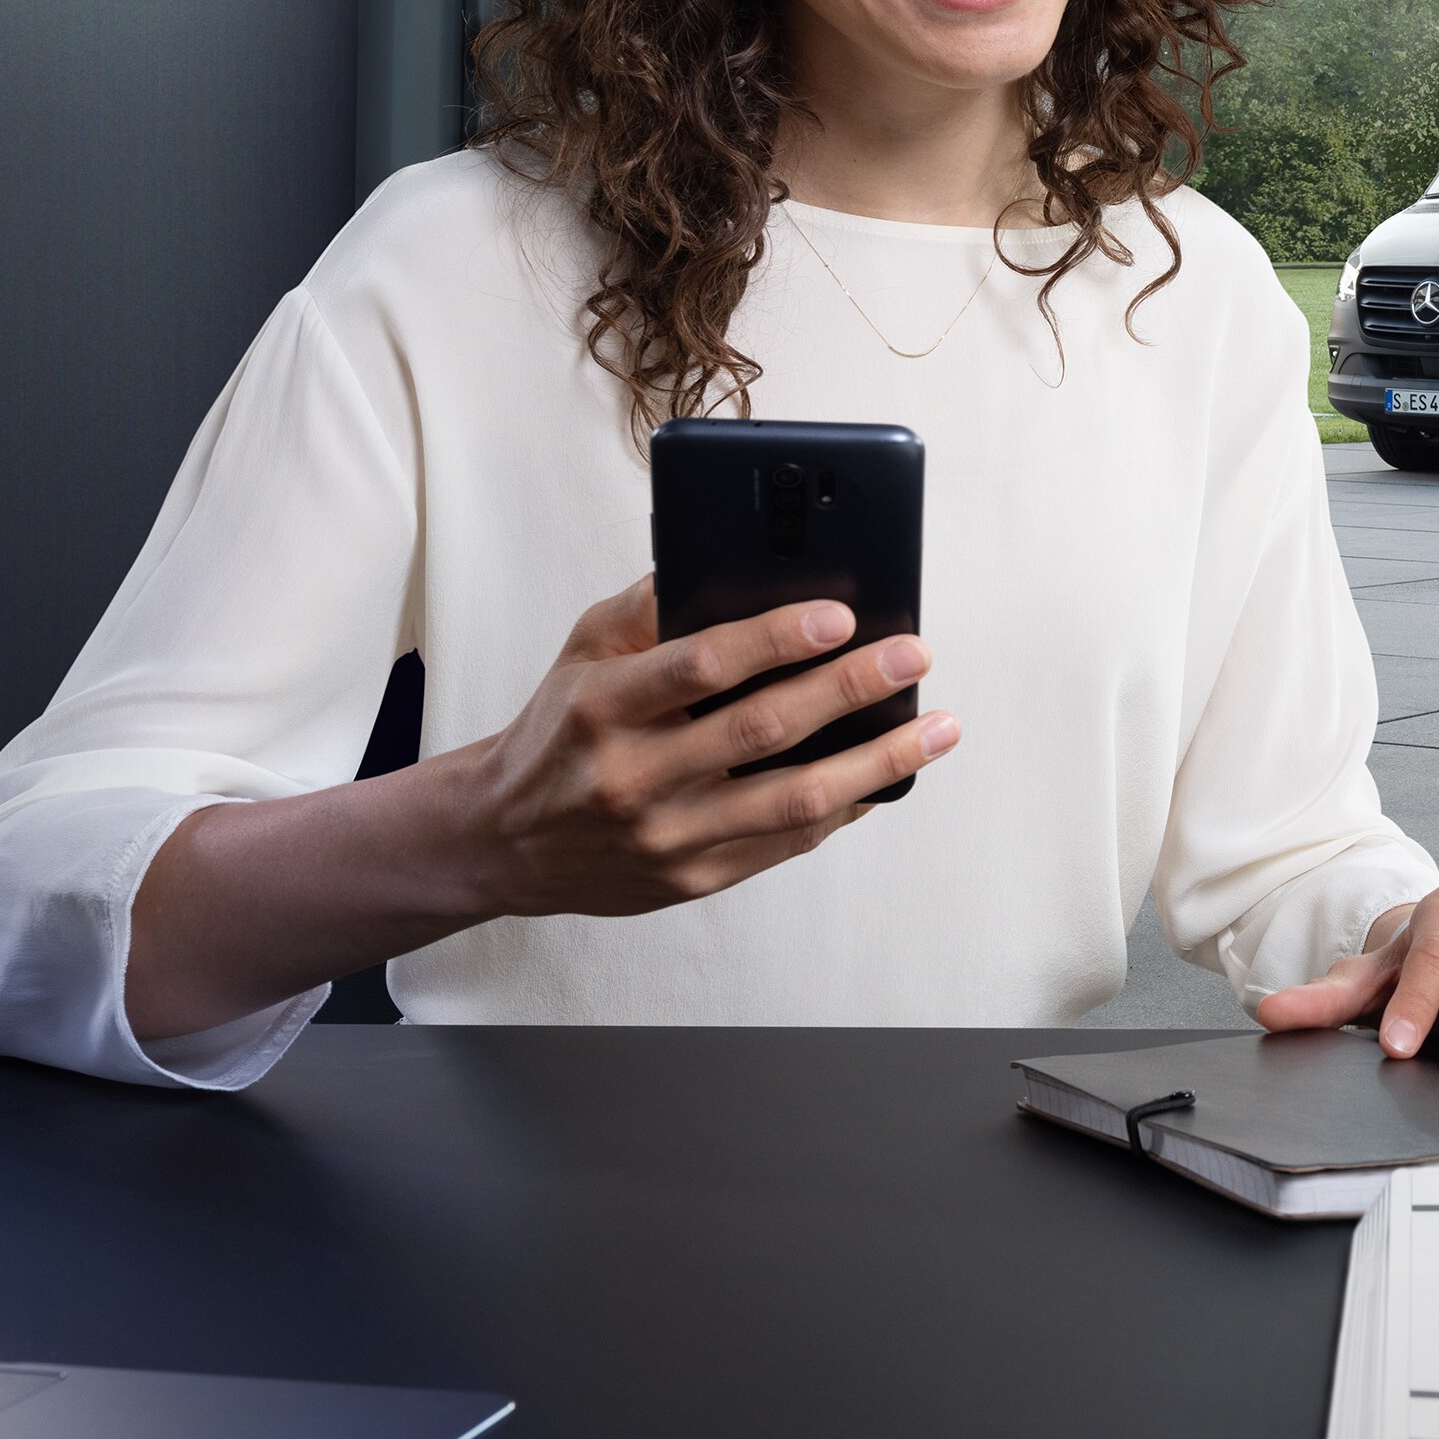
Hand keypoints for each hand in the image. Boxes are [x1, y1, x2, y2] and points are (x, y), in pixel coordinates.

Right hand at [125, 578, 959, 1043]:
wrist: (503, 841)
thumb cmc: (559, 731)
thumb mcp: (582, 654)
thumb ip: (649, 606)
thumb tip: (729, 559)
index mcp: (602, 709)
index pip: (701, 666)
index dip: (776, 638)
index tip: (841, 614)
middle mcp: (632, 777)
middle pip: (761, 731)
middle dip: (850, 689)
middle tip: (912, 654)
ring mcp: (666, 837)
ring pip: (793, 801)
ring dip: (876, 761)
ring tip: (936, 727)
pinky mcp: (693, 880)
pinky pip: (787, 843)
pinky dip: (845, 807)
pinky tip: (887, 774)